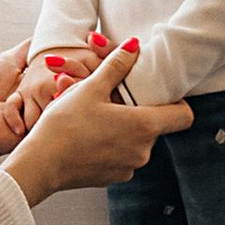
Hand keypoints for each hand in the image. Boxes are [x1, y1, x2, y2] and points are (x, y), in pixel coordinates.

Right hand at [1, 38, 190, 204]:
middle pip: (155, 126)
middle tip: (113, 100)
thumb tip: (133, 46)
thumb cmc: (64, 126)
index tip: (159, 93)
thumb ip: (117, 66)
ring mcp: (129, 167)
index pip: (184, 115)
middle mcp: (143, 151)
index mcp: (144, 126)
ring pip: (136, 141)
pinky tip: (88, 136)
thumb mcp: (91, 88)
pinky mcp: (113, 178)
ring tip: (96, 117)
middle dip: (137, 112)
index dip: (176, 102)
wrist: (39, 165)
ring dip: (122, 128)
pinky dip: (110, 145)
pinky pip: (121, 156)